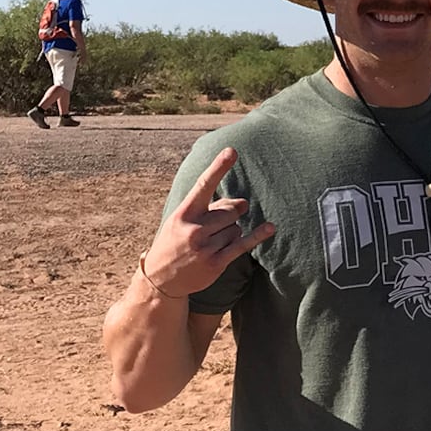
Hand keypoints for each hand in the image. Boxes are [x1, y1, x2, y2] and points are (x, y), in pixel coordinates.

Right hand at [141, 146, 273, 298]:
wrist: (160, 279)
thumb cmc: (176, 241)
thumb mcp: (183, 220)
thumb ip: (210, 207)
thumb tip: (242, 203)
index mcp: (184, 213)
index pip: (204, 185)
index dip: (218, 167)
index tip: (232, 151)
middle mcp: (194, 229)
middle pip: (231, 210)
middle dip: (232, 213)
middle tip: (222, 221)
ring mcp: (205, 247)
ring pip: (236, 228)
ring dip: (231, 232)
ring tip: (213, 242)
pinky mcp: (216, 263)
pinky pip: (242, 245)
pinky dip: (257, 235)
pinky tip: (270, 228)